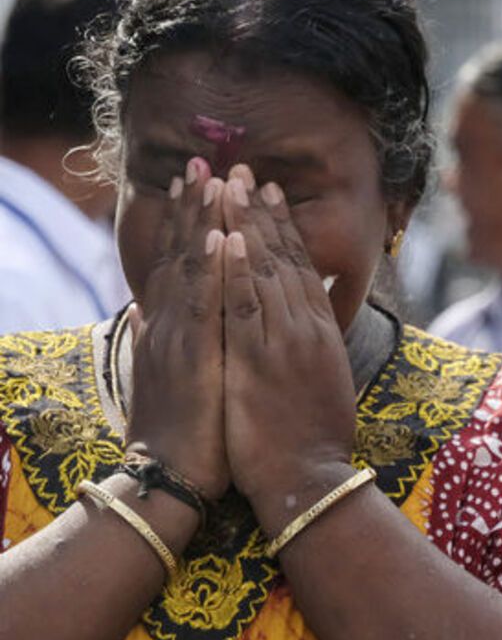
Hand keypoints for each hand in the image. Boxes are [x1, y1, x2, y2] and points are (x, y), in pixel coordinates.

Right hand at [125, 157, 229, 500]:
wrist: (167, 480)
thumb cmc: (178, 433)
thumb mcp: (167, 378)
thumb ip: (157, 340)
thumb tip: (145, 312)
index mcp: (170, 327)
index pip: (179, 262)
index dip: (187, 220)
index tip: (198, 181)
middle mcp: (171, 325)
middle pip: (182, 253)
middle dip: (193, 205)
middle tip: (203, 159)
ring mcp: (179, 338)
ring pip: (192, 269)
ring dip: (202, 221)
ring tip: (213, 178)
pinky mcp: (193, 359)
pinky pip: (204, 306)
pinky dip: (210, 270)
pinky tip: (217, 237)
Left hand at [218, 164, 356, 511]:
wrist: (310, 480)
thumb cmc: (314, 438)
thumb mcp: (322, 380)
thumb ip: (310, 344)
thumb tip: (306, 317)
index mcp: (321, 331)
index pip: (299, 266)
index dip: (281, 226)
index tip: (266, 194)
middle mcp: (306, 327)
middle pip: (281, 258)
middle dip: (260, 212)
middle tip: (245, 171)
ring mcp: (284, 342)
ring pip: (262, 273)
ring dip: (244, 226)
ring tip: (230, 187)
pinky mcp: (259, 362)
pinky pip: (244, 307)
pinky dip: (236, 272)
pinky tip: (226, 239)